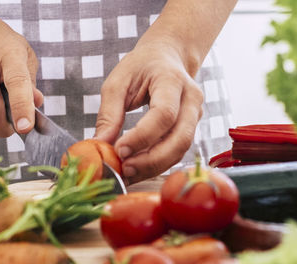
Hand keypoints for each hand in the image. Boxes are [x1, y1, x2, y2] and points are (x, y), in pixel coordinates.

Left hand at [94, 41, 203, 181]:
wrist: (166, 57)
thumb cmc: (141, 66)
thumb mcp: (118, 81)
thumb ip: (109, 113)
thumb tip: (100, 145)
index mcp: (172, 80)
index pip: (164, 114)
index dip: (143, 136)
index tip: (119, 150)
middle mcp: (191, 98)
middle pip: (180, 137)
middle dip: (151, 159)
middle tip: (124, 169)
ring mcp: (196, 114)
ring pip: (181, 149)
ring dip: (154, 167)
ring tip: (128, 173)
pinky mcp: (191, 127)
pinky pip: (178, 151)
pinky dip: (158, 164)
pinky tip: (137, 169)